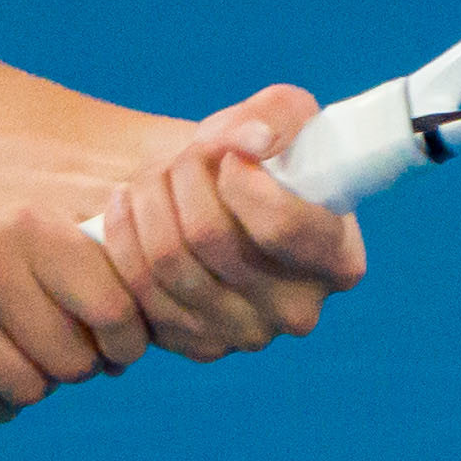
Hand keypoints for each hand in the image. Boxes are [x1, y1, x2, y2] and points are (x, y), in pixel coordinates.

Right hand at [0, 128, 157, 422]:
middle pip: (73, 360)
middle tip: (59, 354)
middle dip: (75, 367)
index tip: (117, 346)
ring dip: (31, 385)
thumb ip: (82, 250)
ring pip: (27, 387)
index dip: (126, 340)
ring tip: (16, 359)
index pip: (114, 309)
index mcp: (28, 223)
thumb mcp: (18, 212)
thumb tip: (150, 318)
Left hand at [84, 86, 368, 360]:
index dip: (239, 178)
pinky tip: (128, 209)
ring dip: (146, 201)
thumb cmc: (258, 161)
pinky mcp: (192, 344)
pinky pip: (136, 291)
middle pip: (210, 237)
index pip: (280, 226)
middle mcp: (298, 310)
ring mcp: (244, 335)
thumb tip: (251, 143)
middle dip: (182, 177)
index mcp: (338, 260)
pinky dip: (122, 236)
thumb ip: (275, 116)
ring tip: (152, 176)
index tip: (228, 154)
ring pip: (167, 261)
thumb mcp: (281, 118)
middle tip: (182, 157)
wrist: (212, 202)